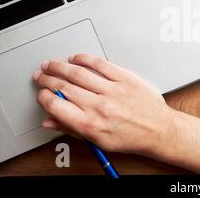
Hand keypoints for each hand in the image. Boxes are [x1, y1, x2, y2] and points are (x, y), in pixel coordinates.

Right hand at [32, 54, 173, 155]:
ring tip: (52, 64)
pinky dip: (85, 59)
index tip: (41, 93)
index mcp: (89, 124)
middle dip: (48, 79)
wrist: (158, 130)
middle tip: (41, 75)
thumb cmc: (131, 138)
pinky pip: (101, 64)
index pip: (56, 105)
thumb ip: (71, 129)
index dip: (44, 96)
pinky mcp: (125, 78)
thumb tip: (49, 121)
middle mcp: (99, 106)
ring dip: (61, 66)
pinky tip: (77, 58)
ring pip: (79, 73)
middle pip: (64, 86)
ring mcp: (113, 90)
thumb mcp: (98, 141)